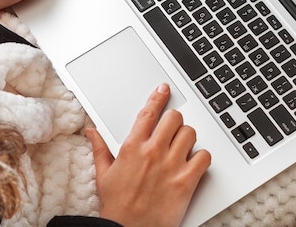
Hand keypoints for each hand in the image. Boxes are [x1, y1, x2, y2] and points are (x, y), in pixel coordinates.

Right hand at [88, 84, 210, 226]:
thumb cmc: (117, 205)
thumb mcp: (104, 174)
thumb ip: (100, 149)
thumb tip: (91, 131)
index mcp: (133, 147)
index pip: (149, 112)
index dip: (158, 97)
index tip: (164, 89)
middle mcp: (153, 152)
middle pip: (174, 118)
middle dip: (175, 121)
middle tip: (173, 130)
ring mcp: (171, 166)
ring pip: (190, 133)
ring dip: (188, 138)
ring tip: (182, 148)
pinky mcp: (186, 181)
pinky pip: (204, 157)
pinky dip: (202, 158)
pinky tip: (194, 163)